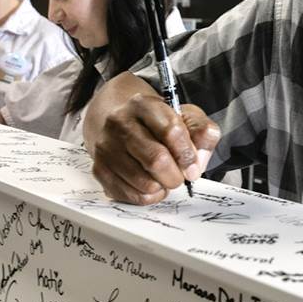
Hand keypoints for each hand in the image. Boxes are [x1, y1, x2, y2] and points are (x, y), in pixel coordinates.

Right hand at [89, 93, 220, 203]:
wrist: (122, 125)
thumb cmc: (158, 124)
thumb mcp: (186, 117)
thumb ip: (203, 133)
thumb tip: (196, 163)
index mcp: (143, 105)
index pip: (171, 131)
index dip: (187, 155)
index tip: (193, 167)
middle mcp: (119, 122)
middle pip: (156, 160)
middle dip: (175, 176)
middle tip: (179, 177)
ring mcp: (106, 146)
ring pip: (143, 182)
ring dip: (162, 187)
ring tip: (164, 179)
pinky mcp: (99, 168)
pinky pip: (129, 194)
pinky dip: (147, 197)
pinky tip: (151, 186)